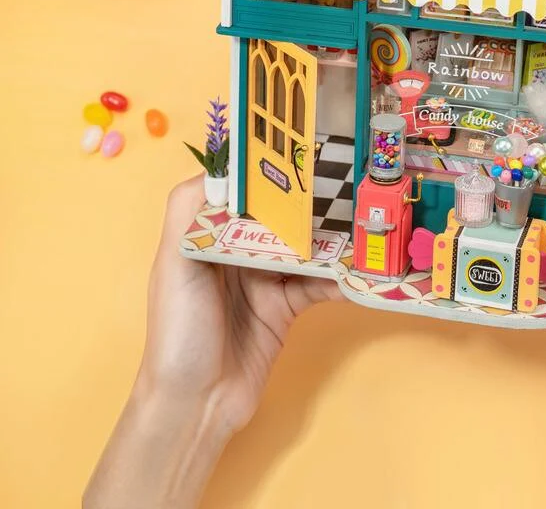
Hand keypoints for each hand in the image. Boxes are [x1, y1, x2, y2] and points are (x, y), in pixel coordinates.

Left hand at [85, 175, 339, 508]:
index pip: (240, 194)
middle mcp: (237, 252)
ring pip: (303, 247)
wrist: (198, 405)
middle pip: (277, 218)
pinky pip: (317, 283)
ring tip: (359, 222)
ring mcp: (265, 279)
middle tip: (343, 182)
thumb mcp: (173, 267)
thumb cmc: (178, 333)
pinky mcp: (287, 307)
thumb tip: (220, 165)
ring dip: (329, 238)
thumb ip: (188, 213)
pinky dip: (337, 277)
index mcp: (207, 236)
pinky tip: (356, 270)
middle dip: (306, 203)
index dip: (265, 175)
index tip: (295, 153)